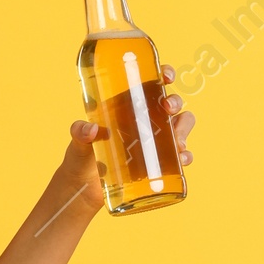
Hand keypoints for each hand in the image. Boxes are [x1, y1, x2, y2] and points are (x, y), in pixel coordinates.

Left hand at [58, 64, 196, 213]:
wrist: (84, 189)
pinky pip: (180, 155)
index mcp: (128, 106)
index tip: (166, 77)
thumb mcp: (78, 142)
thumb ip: (80, 133)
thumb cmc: (81, 157)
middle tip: (168, 108)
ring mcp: (154, 141)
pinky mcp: (158, 163)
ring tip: (176, 140)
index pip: (151, 83)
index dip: (164, 75)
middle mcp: (145, 120)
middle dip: (175, 102)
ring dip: (184, 130)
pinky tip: (182, 159)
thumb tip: (91, 130)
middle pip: (171, 104)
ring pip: (180, 127)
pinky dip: (185, 156)